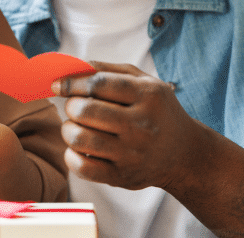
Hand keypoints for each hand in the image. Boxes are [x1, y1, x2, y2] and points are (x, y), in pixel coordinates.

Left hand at [51, 61, 198, 191]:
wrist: (185, 153)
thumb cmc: (156, 111)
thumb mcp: (143, 82)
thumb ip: (108, 70)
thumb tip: (72, 67)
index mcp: (148, 95)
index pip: (98, 84)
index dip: (72, 82)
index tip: (58, 84)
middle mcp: (142, 125)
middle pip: (85, 111)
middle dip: (71, 106)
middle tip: (75, 107)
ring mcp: (132, 154)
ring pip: (79, 138)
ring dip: (68, 129)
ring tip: (77, 126)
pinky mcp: (123, 176)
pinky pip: (82, 167)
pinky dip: (71, 156)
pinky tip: (79, 148)